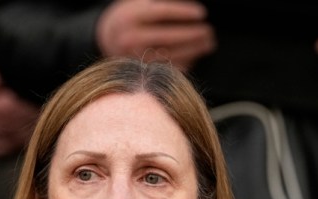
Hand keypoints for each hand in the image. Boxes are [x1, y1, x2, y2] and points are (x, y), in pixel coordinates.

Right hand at [96, 0, 215, 70]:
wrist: (108, 37)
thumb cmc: (131, 15)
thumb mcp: (140, 1)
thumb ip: (162, 2)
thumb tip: (188, 6)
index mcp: (131, 16)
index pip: (162, 12)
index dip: (184, 12)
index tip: (202, 13)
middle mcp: (130, 38)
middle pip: (168, 36)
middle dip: (192, 34)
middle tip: (209, 32)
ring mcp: (134, 57)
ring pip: (169, 55)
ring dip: (193, 50)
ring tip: (207, 43)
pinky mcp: (139, 71)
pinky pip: (166, 69)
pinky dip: (184, 63)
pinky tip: (195, 56)